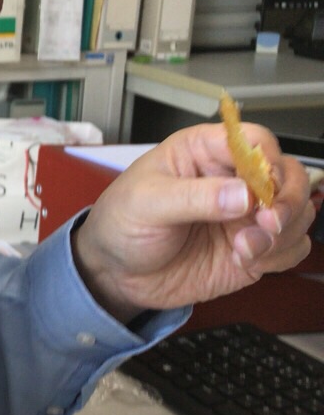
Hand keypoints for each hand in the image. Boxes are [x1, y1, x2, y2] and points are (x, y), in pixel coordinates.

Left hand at [71, 122, 314, 324]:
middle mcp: (231, 179)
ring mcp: (245, 214)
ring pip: (297, 210)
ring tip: (246, 247)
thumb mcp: (146, 203)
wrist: (116, 274)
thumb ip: (193, 197)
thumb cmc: (121, 224)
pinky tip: (248, 260)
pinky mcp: (252, 247)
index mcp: (203, 152)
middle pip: (287, 173)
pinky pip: (291, 246)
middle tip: (266, 222)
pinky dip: (281, 255)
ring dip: (284, 230)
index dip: (268, 161)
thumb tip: (242, 194)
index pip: (255, 140)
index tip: (262, 188)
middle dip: (287, 199)